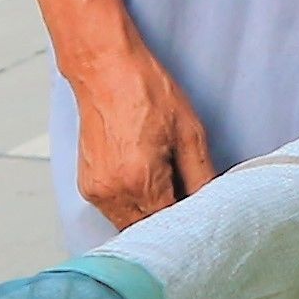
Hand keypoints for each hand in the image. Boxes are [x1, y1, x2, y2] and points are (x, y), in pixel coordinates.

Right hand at [66, 41, 216, 228]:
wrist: (104, 67)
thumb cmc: (142, 89)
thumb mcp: (188, 130)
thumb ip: (202, 176)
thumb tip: (211, 205)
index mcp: (140, 180)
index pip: (172, 227)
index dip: (189, 222)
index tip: (200, 214)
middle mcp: (113, 192)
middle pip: (149, 231)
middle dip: (169, 219)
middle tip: (184, 193)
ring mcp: (96, 191)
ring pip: (131, 225)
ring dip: (150, 213)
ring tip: (162, 180)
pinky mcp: (87, 186)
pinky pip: (116, 211)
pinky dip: (133, 203)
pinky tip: (142, 176)